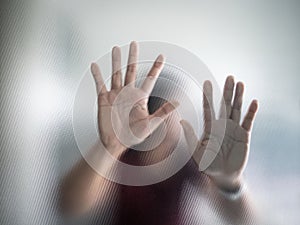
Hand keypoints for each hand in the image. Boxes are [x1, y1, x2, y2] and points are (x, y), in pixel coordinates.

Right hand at [91, 41, 178, 156]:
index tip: (161, 56)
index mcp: (140, 97)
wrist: (115, 143)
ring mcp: (115, 94)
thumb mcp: (150, 124)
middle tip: (134, 43)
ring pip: (116, 73)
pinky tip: (94, 65)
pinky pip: (100, 84)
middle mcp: (128, 93)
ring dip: (116, 61)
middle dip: (133, 57)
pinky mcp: (104, 99)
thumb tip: (178, 102)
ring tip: (116, 49)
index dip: (156, 67)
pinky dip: (97, 75)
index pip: (150, 78)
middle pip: (131, 70)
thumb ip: (163, 112)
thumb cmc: (132, 136)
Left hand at [181, 76, 257, 190]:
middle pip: (225, 105)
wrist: (223, 176)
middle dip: (227, 91)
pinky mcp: (244, 135)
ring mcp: (234, 129)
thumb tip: (181, 120)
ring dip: (239, 97)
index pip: (209, 108)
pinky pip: (248, 121)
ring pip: (237, 109)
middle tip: (229, 77)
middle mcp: (222, 125)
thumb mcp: (196, 152)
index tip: (207, 82)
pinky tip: (254, 102)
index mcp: (210, 127)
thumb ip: (190, 136)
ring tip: (240, 83)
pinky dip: (251, 112)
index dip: (208, 96)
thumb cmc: (208, 165)